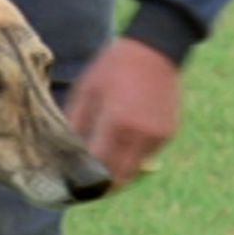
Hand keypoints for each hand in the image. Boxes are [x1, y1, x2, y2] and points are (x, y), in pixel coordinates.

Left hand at [66, 38, 182, 188]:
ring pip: (134, 170)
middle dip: (102, 185)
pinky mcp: (167, 134)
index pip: (99, 165)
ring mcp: (157, 136)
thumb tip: (66, 153)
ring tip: (102, 165)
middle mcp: (140, 134)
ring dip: (118, 172)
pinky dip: (132, 157)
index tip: (72, 183)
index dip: (85, 178)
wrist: (155, 49)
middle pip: (119, 177)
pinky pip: (145, 157)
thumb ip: (76, 124)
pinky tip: (122, 143)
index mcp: (116, 122)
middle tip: (87, 185)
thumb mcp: (86, 90)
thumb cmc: (114, 67)